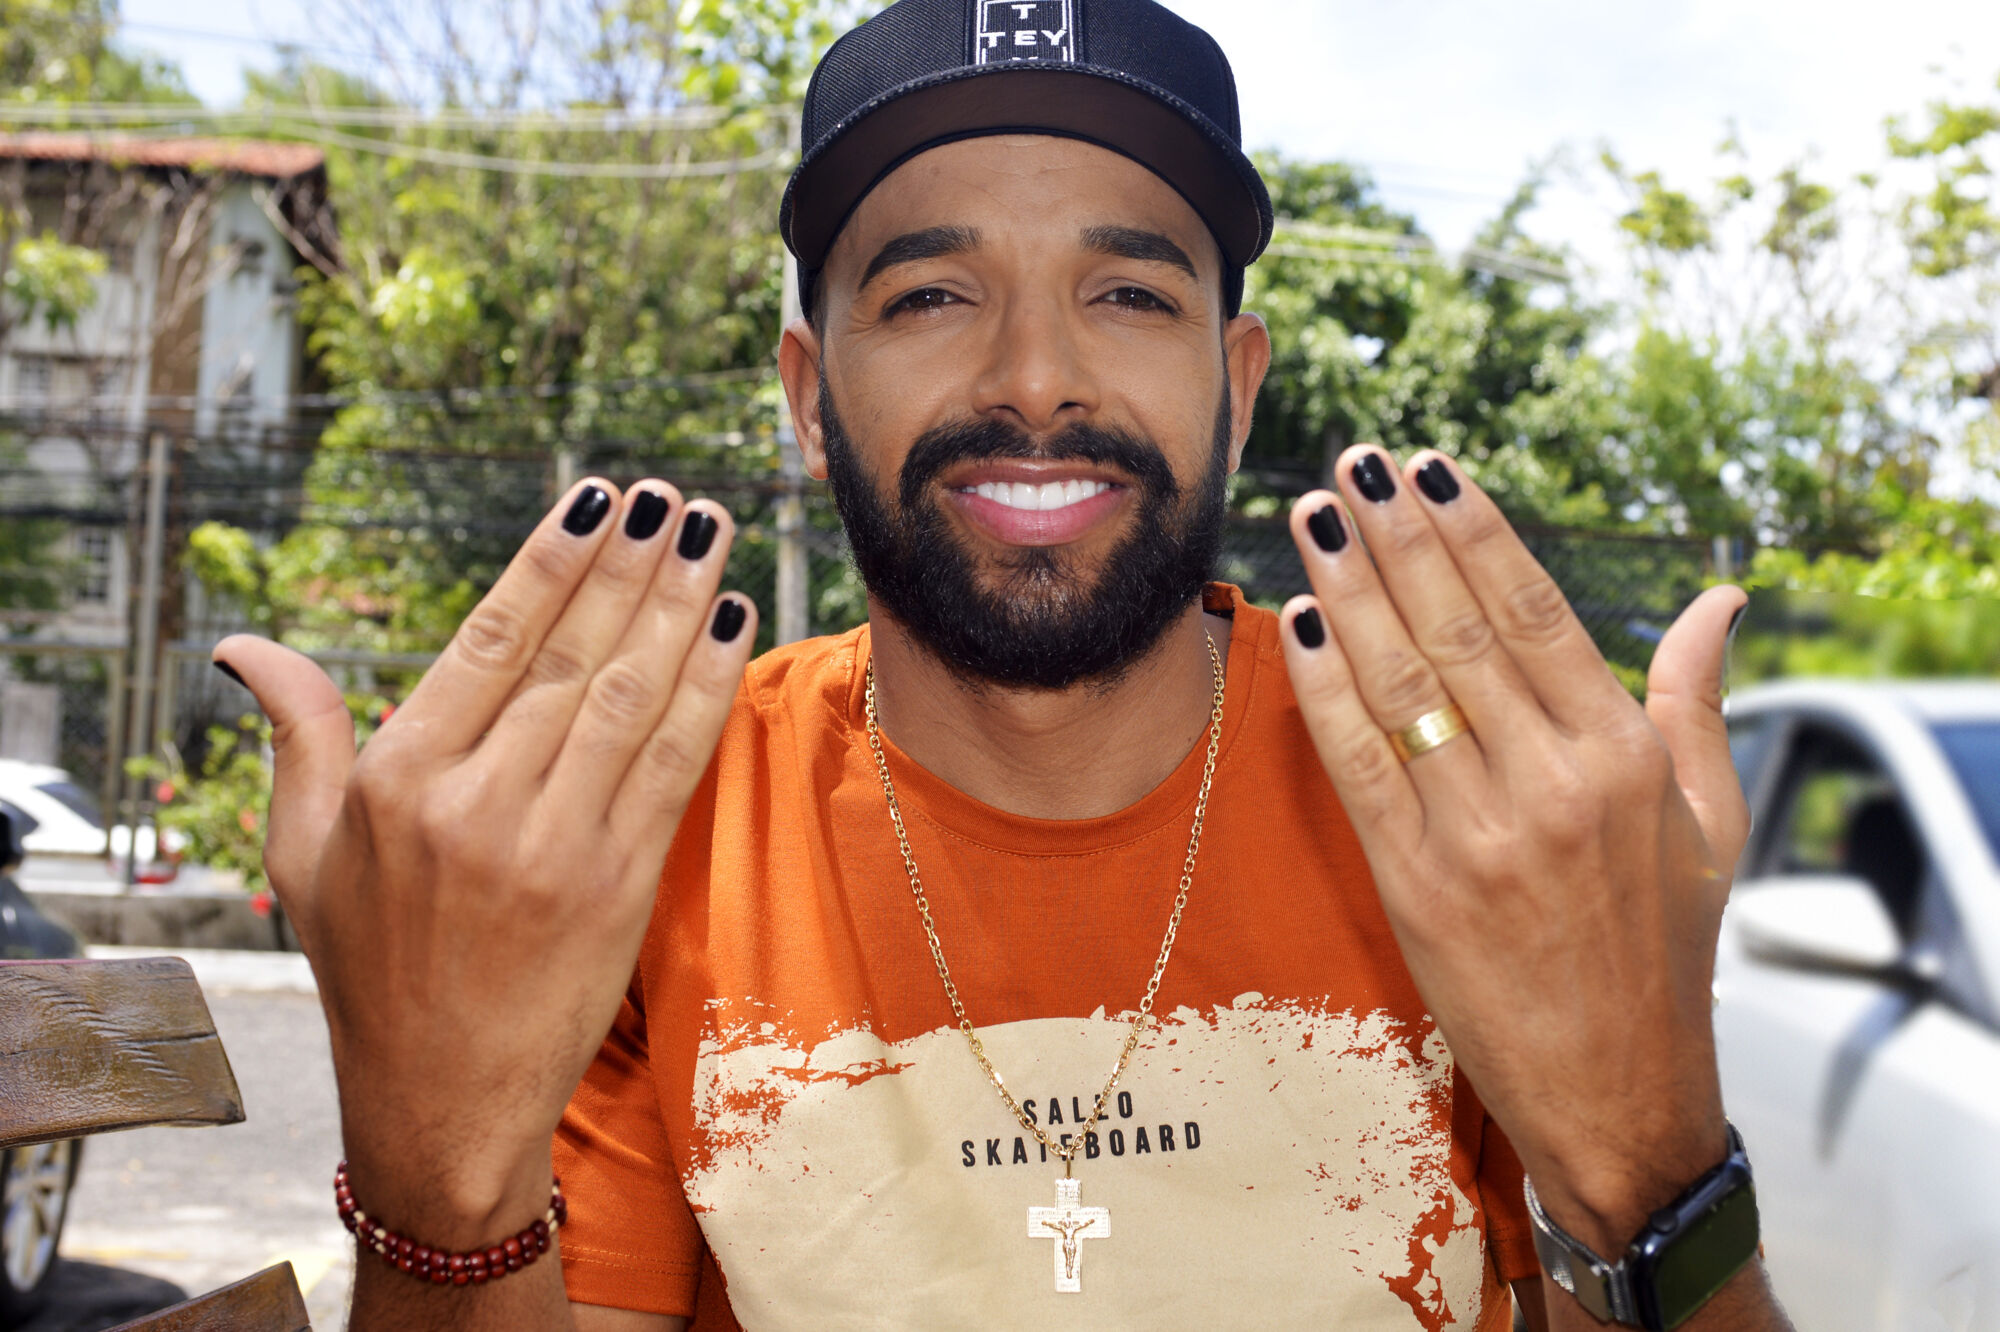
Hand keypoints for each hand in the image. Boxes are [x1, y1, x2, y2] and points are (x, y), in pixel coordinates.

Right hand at [214, 480, 755, 1239]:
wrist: (443, 1096)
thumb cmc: (369, 968)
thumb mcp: (306, 854)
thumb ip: (300, 735)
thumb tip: (243, 644)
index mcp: (398, 784)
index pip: (488, 641)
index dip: (552, 560)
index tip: (598, 497)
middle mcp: (477, 806)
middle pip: (570, 655)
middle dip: (631, 564)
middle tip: (672, 496)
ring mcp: (555, 847)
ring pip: (629, 696)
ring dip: (679, 607)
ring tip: (711, 535)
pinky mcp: (619, 886)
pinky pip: (672, 766)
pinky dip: (708, 691)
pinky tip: (732, 629)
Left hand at [1280, 447, 1748, 1253]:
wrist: (1617, 1088)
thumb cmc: (1665, 946)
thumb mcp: (1708, 821)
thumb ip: (1694, 701)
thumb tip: (1720, 600)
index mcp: (1622, 757)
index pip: (1534, 611)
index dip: (1473, 531)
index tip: (1428, 468)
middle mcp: (1552, 785)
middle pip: (1457, 629)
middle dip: (1397, 537)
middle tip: (1351, 464)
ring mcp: (1478, 835)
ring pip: (1399, 682)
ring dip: (1348, 590)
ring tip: (1312, 515)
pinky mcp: (1415, 885)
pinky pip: (1356, 763)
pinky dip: (1322, 690)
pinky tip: (1297, 623)